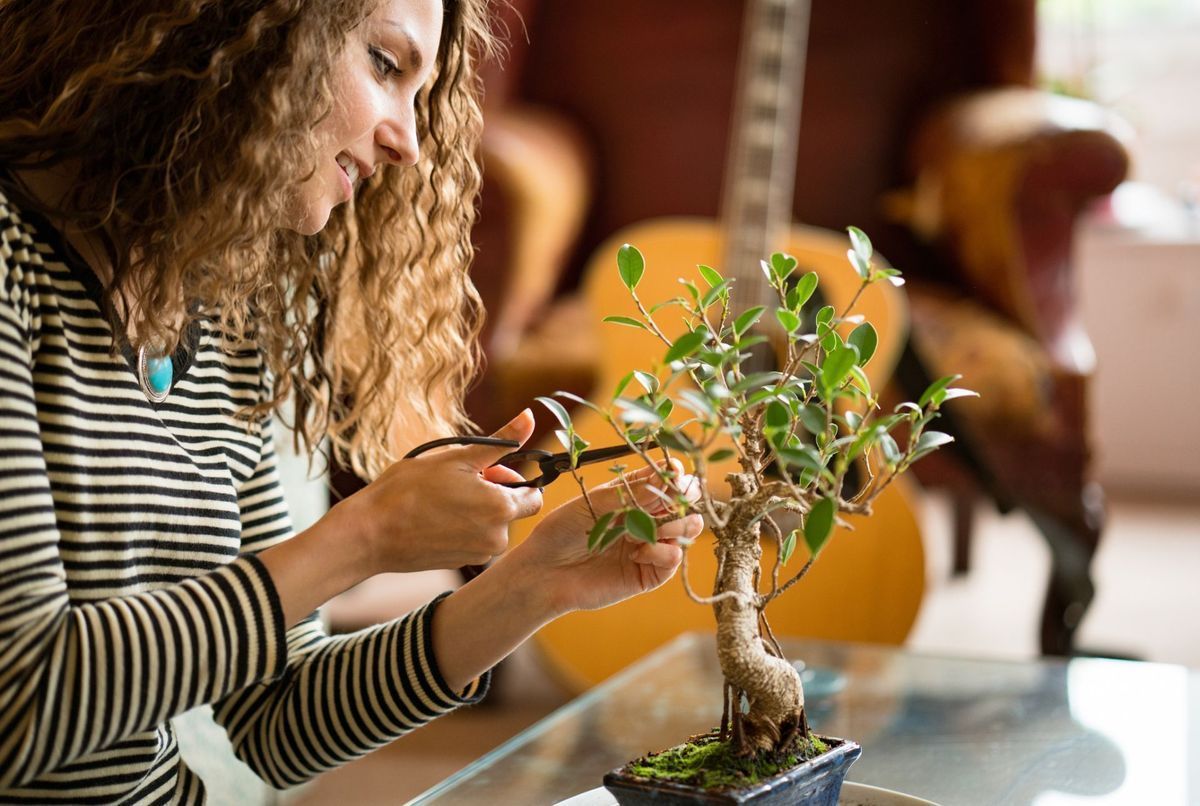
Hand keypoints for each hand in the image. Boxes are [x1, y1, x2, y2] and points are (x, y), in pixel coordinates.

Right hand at [326, 410, 543, 575]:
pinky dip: (462, 528)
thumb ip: (500, 442)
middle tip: (459, 482)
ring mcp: (478, 554)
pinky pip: (474, 541)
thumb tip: (530, 417)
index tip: (487, 471)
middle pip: (512, 511)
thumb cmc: (409, 490)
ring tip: (442, 500)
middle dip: (494, 494)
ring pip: (492, 526)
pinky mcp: (460, 563)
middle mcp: (497, 537)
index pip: (534, 496)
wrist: (370, 533)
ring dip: (477, 511)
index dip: (513, 479)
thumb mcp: (457, 457)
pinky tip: (435, 519)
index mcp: (501, 508)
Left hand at [503, 460, 704, 615]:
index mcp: (634, 493)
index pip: (669, 477)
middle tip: (667, 502)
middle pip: (688, 500)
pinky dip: (659, 551)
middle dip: (684, 496)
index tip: (672, 473)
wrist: (544, 572)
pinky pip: (674, 557)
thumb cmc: (562, 531)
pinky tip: (635, 553)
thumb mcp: (594, 503)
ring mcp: (652, 544)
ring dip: (675, 524)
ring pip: (690, 527)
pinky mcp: (651, 572)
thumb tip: (670, 474)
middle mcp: (648, 516)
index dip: (675, 474)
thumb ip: (633, 491)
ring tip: (645, 530)